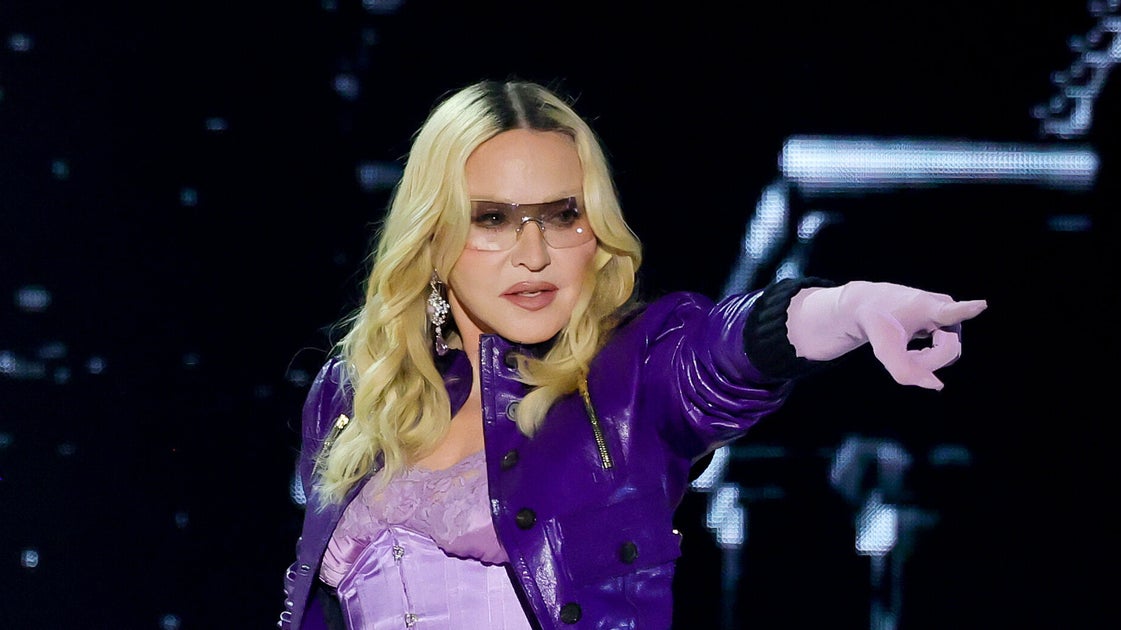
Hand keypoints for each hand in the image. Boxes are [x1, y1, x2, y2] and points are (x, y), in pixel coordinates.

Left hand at [787, 281, 987, 389]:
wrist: (869, 303)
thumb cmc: (877, 325)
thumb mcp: (884, 350)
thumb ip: (905, 371)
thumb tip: (938, 386)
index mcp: (926, 307)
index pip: (949, 311)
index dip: (967, 310)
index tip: (980, 305)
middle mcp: (943, 305)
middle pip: (950, 350)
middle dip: (928, 360)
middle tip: (906, 351)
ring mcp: (948, 311)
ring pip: (949, 351)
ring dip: (928, 358)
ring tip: (909, 344)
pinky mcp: (948, 318)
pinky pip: (947, 348)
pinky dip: (929, 354)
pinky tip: (914, 344)